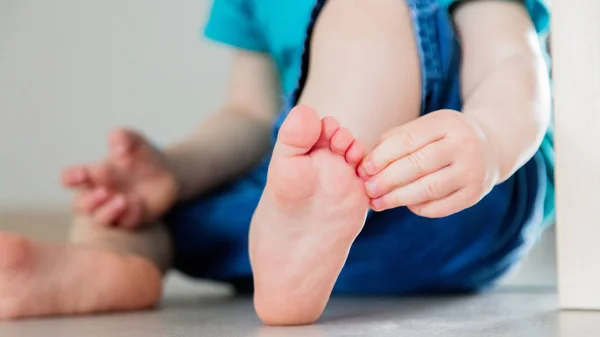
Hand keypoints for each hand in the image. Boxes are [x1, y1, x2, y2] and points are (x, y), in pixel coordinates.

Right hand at [61, 129, 178, 227]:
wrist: (168, 171)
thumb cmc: (142, 155)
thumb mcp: (135, 141)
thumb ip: (123, 137)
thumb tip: (118, 148)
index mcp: (93, 174)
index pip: (70, 178)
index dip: (72, 177)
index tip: (84, 173)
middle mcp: (100, 194)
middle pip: (80, 205)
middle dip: (90, 199)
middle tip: (105, 190)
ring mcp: (115, 209)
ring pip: (100, 218)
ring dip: (108, 211)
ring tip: (123, 199)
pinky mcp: (132, 218)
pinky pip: (127, 222)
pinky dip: (131, 214)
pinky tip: (139, 203)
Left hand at [358, 110, 499, 217]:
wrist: (489, 149)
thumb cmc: (443, 138)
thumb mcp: (425, 128)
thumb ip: (394, 141)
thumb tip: (365, 164)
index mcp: (447, 123)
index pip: (407, 141)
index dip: (382, 156)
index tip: (364, 168)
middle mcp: (464, 146)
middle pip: (417, 165)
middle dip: (387, 179)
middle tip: (367, 188)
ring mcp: (472, 171)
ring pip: (427, 189)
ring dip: (398, 198)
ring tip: (378, 202)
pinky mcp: (474, 195)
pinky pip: (439, 207)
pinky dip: (417, 207)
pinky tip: (404, 205)